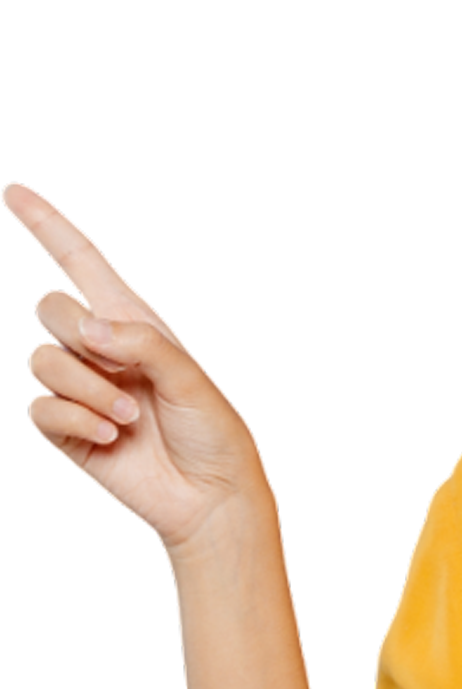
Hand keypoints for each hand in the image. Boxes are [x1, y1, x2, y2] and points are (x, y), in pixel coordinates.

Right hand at [7, 180, 273, 556]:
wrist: (211, 496)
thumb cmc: (214, 433)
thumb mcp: (191, 378)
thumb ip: (141, 343)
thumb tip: (86, 328)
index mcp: (136, 324)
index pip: (83, 264)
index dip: (49, 227)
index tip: (14, 192)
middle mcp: (102, 350)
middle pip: (48, 307)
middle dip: (75, 331)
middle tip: (119, 368)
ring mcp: (81, 389)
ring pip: (41, 359)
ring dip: (85, 387)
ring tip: (129, 417)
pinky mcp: (65, 429)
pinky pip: (39, 407)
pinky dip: (75, 419)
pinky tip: (112, 438)